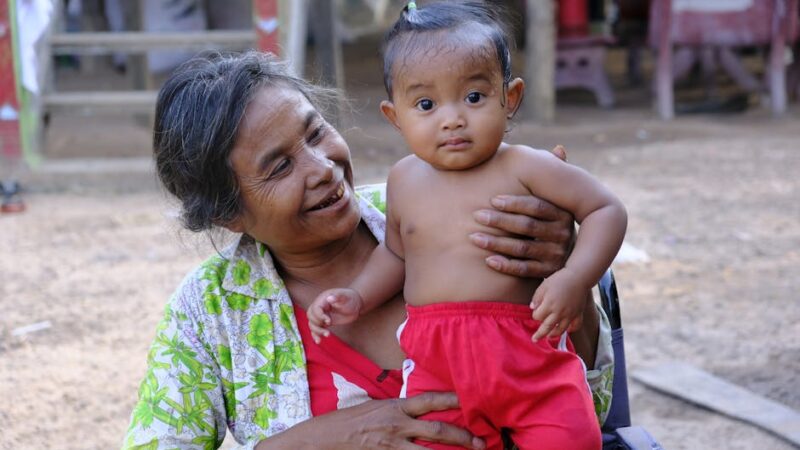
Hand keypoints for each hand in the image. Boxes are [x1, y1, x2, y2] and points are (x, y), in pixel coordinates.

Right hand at [257, 393, 485, 448]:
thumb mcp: (372, 408)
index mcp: (394, 407)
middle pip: (438, 429)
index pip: (429, 400)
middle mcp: (397, 424)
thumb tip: (414, 413)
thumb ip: (395, 411)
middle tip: (480, 443)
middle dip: (462, 436)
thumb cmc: (344, 423)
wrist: (320, 439)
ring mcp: (391, 445)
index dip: (451, 399)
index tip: (468, 401)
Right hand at [307, 288, 363, 343]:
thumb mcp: (345, 297)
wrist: (355, 304)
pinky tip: (318, 341)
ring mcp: (321, 315)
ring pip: (312, 323)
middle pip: (311, 316)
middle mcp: (319, 307)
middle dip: (317, 324)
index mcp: (323, 299)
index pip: (315, 308)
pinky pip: (316, 328)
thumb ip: (338, 297)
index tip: (329, 321)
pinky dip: (315, 335)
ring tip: (327, 334)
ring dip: (317, 331)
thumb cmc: (351, 298)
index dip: (320, 316)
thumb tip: (329, 298)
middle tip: (328, 327)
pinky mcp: (324, 322)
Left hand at [470, 146, 573, 277]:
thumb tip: (560, 148)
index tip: (492, 200)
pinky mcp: (548, 272)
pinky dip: (506, 266)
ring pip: (523, 249)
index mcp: (562, 214)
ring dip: (496, 244)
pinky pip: (525, 270)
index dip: (514, 203)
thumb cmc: (554, 220)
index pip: (536, 207)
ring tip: (473, 237)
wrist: (573, 255)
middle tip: (476, 216)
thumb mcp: (559, 199)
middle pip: (527, 227)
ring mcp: (556, 255)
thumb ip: (555, 175)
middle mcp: (562, 235)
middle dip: (500, 221)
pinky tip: (488, 260)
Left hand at [530, 268, 586, 340]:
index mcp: (549, 305)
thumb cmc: (559, 279)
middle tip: (534, 339)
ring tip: (549, 336)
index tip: (536, 311)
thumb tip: (532, 308)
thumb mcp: (544, 286)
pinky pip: (575, 326)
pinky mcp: (579, 314)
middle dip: (539, 334)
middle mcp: (559, 312)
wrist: (579, 276)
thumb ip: (536, 298)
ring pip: (561, 330)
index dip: (535, 315)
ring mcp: (570, 315)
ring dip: (554, 334)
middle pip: (547, 327)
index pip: (537, 317)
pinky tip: (567, 329)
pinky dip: (571, 329)